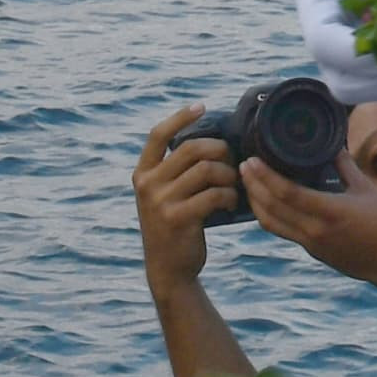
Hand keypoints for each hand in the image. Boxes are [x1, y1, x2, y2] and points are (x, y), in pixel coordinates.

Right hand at [134, 108, 240, 297]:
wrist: (168, 269)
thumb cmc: (175, 224)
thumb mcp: (164, 195)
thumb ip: (175, 171)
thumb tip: (213, 141)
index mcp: (143, 173)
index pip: (158, 135)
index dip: (180, 116)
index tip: (202, 106)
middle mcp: (147, 184)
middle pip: (193, 148)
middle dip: (221, 150)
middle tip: (233, 163)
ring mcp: (160, 201)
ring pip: (206, 170)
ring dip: (229, 175)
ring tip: (234, 185)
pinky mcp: (176, 218)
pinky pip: (213, 194)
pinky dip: (229, 195)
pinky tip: (230, 202)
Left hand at [244, 156, 376, 288]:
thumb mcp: (366, 189)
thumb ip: (345, 166)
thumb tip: (331, 145)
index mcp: (329, 212)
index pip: (287, 194)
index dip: (265, 177)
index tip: (253, 161)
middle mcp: (314, 230)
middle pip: (272, 209)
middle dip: (253, 186)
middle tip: (243, 166)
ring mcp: (311, 243)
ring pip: (272, 224)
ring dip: (256, 203)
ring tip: (249, 184)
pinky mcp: (312, 251)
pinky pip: (282, 232)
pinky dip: (268, 216)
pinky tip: (266, 204)